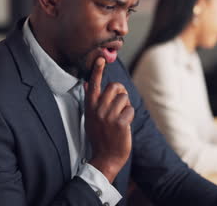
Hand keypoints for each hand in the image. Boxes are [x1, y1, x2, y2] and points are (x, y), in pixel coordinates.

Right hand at [84, 57, 134, 181]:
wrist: (106, 158)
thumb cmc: (100, 136)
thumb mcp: (91, 117)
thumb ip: (90, 100)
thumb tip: (86, 83)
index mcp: (90, 107)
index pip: (93, 85)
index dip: (97, 71)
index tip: (101, 58)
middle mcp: (97, 109)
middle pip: (115, 87)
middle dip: (122, 92)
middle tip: (121, 103)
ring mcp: (108, 116)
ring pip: (125, 98)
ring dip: (126, 107)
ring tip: (121, 118)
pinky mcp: (120, 123)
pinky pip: (130, 110)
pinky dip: (130, 116)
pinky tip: (124, 126)